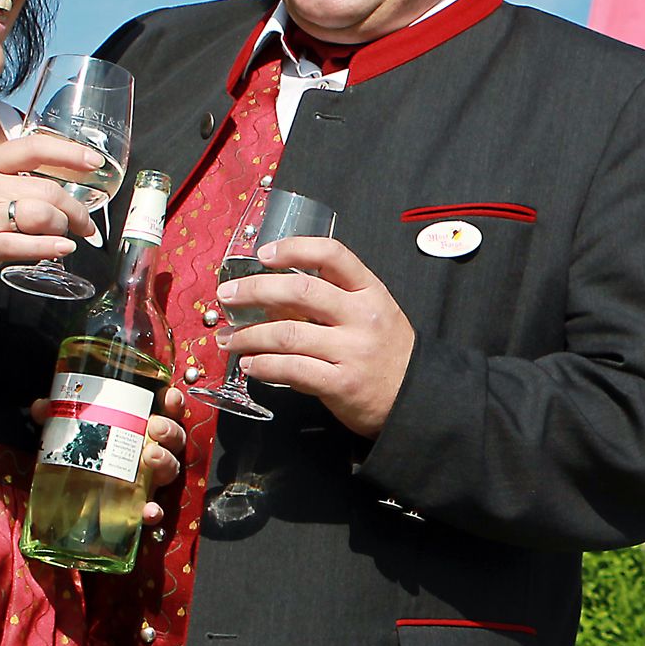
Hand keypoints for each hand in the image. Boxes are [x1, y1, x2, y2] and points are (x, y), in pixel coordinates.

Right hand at [0, 135, 100, 288]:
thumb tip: (51, 188)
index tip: (95, 163)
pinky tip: (62, 249)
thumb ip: (6, 178)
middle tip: (85, 223)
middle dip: (76, 208)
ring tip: (65, 237)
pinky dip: (50, 247)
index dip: (70, 154)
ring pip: (43, 215)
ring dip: (64, 227)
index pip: (34, 148)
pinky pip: (26, 244)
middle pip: (48, 189)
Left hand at [31, 385, 189, 525]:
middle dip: (170, 430)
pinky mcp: (141, 505)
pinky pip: (155, 509)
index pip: (166, 412)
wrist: (75, 500)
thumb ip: (60, 417)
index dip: (173, 403)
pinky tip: (149, 510)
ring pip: (171, 469)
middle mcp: (153, 452)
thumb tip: (42, 407)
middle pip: (174, 439)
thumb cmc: (86, 455)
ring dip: (165, 461)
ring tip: (150, 455)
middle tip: (155, 426)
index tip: (168, 397)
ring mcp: (150, 480)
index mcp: (142, 429)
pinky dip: (155, 511)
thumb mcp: (73, 432)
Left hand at [216, 236, 414, 436]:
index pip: (332, 254)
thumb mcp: (371, 312)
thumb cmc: (386, 352)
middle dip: (254, 290)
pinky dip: (264, 366)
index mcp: (369, 291)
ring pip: (287, 334)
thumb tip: (272, 295)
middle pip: (300, 291)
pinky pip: (292, 370)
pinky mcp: (341, 384)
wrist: (416, 398)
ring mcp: (352, 351)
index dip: (294, 248)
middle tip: (227, 296)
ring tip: (230, 339)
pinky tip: (251, 365)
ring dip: (248, 335)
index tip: (264, 253)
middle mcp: (361, 317)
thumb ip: (333, 299)